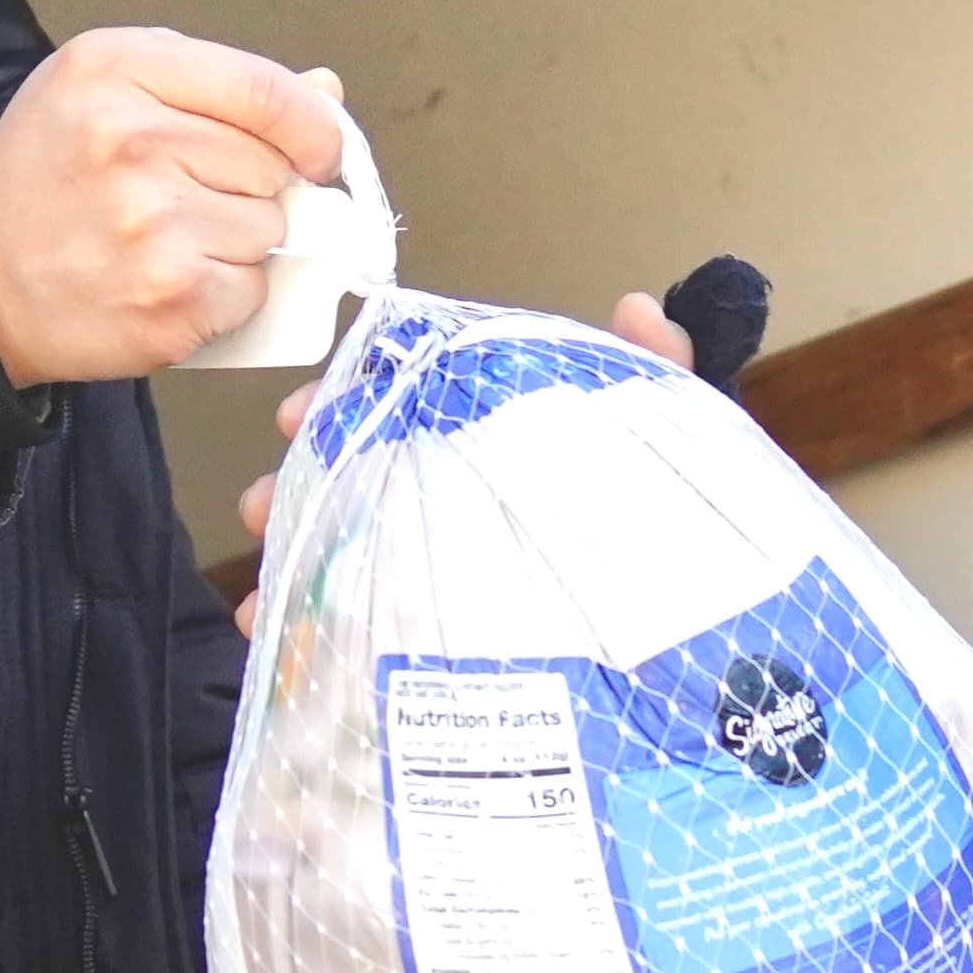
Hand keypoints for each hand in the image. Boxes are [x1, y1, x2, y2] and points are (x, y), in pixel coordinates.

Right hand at [0, 34, 345, 386]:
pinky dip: (227, 294)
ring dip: (241, 241)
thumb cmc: (51, 176)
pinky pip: (252, 291)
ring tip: (170, 238)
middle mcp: (133, 142)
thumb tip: (324, 94)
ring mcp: (154, 229)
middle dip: (252, 185)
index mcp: (115, 70)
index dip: (311, 125)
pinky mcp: (171, 303)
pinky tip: (170, 281)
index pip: (264, 90)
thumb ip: (215, 83)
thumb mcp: (107, 89)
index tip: (320, 149)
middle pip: (273, 166)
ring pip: (269, 230)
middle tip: (185, 196)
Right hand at [233, 289, 696, 637]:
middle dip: (304, 492)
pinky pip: (369, 638)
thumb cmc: (688, 546)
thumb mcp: (681, 458)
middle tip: (261, 508)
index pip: (411, 406)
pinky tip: (286, 652)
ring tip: (263, 598)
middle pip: (367, 482)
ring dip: (297, 567)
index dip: (350, 405)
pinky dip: (317, 640)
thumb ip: (663, 382)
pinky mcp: (453, 654)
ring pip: (354, 557)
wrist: (711, 667)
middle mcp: (470, 506)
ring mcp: (455, 580)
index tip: (300, 418)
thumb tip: (639, 305)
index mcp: (504, 448)